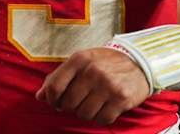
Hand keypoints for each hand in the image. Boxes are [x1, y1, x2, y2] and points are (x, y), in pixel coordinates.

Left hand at [36, 47, 151, 124]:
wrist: (140, 62)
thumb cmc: (105, 62)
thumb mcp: (81, 61)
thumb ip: (59, 77)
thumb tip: (40, 96)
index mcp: (79, 59)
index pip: (55, 86)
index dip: (51, 99)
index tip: (54, 102)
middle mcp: (93, 72)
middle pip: (68, 103)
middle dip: (69, 107)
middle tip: (75, 103)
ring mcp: (108, 86)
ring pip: (84, 114)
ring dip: (85, 113)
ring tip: (91, 104)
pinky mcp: (122, 99)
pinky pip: (102, 119)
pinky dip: (100, 117)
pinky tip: (104, 108)